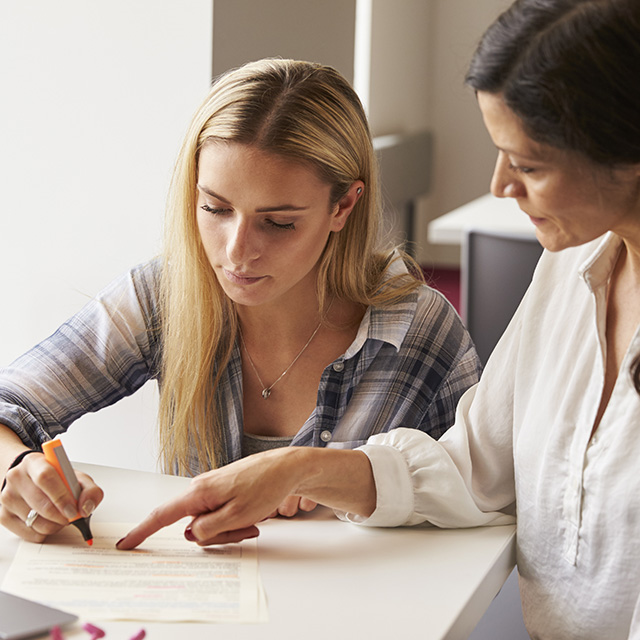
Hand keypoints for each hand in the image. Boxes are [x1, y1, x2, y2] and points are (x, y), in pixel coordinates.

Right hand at [0, 452, 102, 542]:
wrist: (30, 479)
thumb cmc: (56, 478)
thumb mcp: (76, 477)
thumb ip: (89, 490)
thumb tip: (86, 507)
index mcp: (34, 462)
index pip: (46, 477)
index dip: (62, 496)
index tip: (73, 508)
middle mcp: (16, 477)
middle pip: (41, 503)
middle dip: (61, 516)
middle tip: (71, 516)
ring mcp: (7, 497)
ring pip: (35, 522)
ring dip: (55, 525)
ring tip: (61, 516)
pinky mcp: (4, 516)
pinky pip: (29, 533)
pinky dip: (44, 532)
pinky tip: (48, 521)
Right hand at [116, 446, 375, 549]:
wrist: (287, 467)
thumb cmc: (264, 486)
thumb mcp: (235, 516)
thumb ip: (208, 529)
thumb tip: (192, 533)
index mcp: (199, 493)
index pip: (163, 515)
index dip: (143, 531)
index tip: (126, 543)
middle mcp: (202, 488)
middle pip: (195, 526)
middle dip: (219, 535)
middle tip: (246, 527)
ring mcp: (214, 489)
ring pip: (212, 523)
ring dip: (232, 528)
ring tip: (253, 518)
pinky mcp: (225, 490)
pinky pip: (222, 514)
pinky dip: (237, 520)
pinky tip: (254, 514)